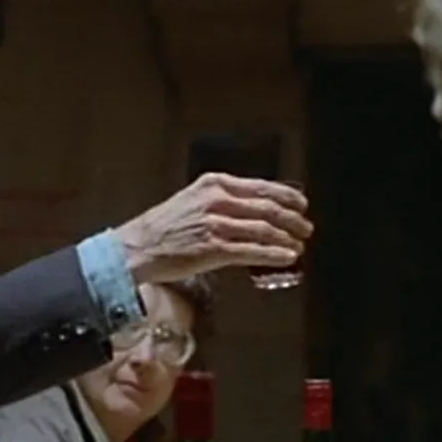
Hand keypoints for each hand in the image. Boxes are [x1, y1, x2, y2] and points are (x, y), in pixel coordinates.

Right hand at [114, 172, 311, 282]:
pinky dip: (274, 254)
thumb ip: (221, 201)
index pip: (262, 187)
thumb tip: (253, 212)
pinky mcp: (213, 248)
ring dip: (287, 239)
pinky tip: (286, 257)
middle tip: (305, 228)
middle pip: (268, 208)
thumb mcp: (192, 201)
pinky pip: (252, 251)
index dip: (287, 197)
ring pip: (264, 229)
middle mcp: (217, 200)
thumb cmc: (161, 229)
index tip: (301, 205)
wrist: (136, 248)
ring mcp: (216, 224)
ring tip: (298, 246)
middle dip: (293, 220)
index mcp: (214, 184)